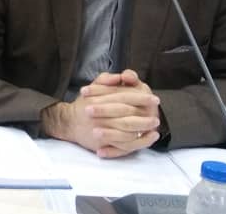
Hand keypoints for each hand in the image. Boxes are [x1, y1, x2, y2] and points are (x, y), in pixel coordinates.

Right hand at [42, 70, 160, 157]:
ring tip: (155, 128)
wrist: (69, 122)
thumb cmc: (86, 103)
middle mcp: (99, 117)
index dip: (141, 98)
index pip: (124, 98)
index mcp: (99, 100)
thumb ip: (108, 79)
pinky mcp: (102, 145)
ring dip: (143, 130)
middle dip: (144, 118)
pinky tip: (148, 138)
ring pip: (127, 133)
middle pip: (127, 118)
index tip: (154, 99)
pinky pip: (123, 147)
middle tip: (157, 116)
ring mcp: (100, 132)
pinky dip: (138, 143)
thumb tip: (123, 77)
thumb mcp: (95, 85)